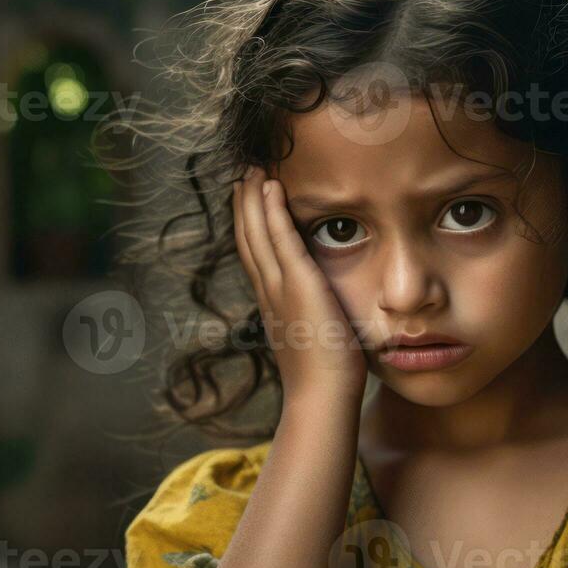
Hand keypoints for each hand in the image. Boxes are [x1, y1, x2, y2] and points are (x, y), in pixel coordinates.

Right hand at [232, 165, 368, 403]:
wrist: (321, 397)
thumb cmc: (325, 377)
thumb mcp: (312, 339)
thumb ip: (311, 318)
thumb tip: (319, 312)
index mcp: (272, 303)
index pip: (255, 254)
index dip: (250, 224)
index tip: (248, 198)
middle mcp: (268, 291)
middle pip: (248, 237)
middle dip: (244, 204)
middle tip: (242, 173)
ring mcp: (279, 287)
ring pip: (257, 232)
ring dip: (253, 198)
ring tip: (251, 169)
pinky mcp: (298, 284)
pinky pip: (280, 239)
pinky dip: (273, 210)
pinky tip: (272, 186)